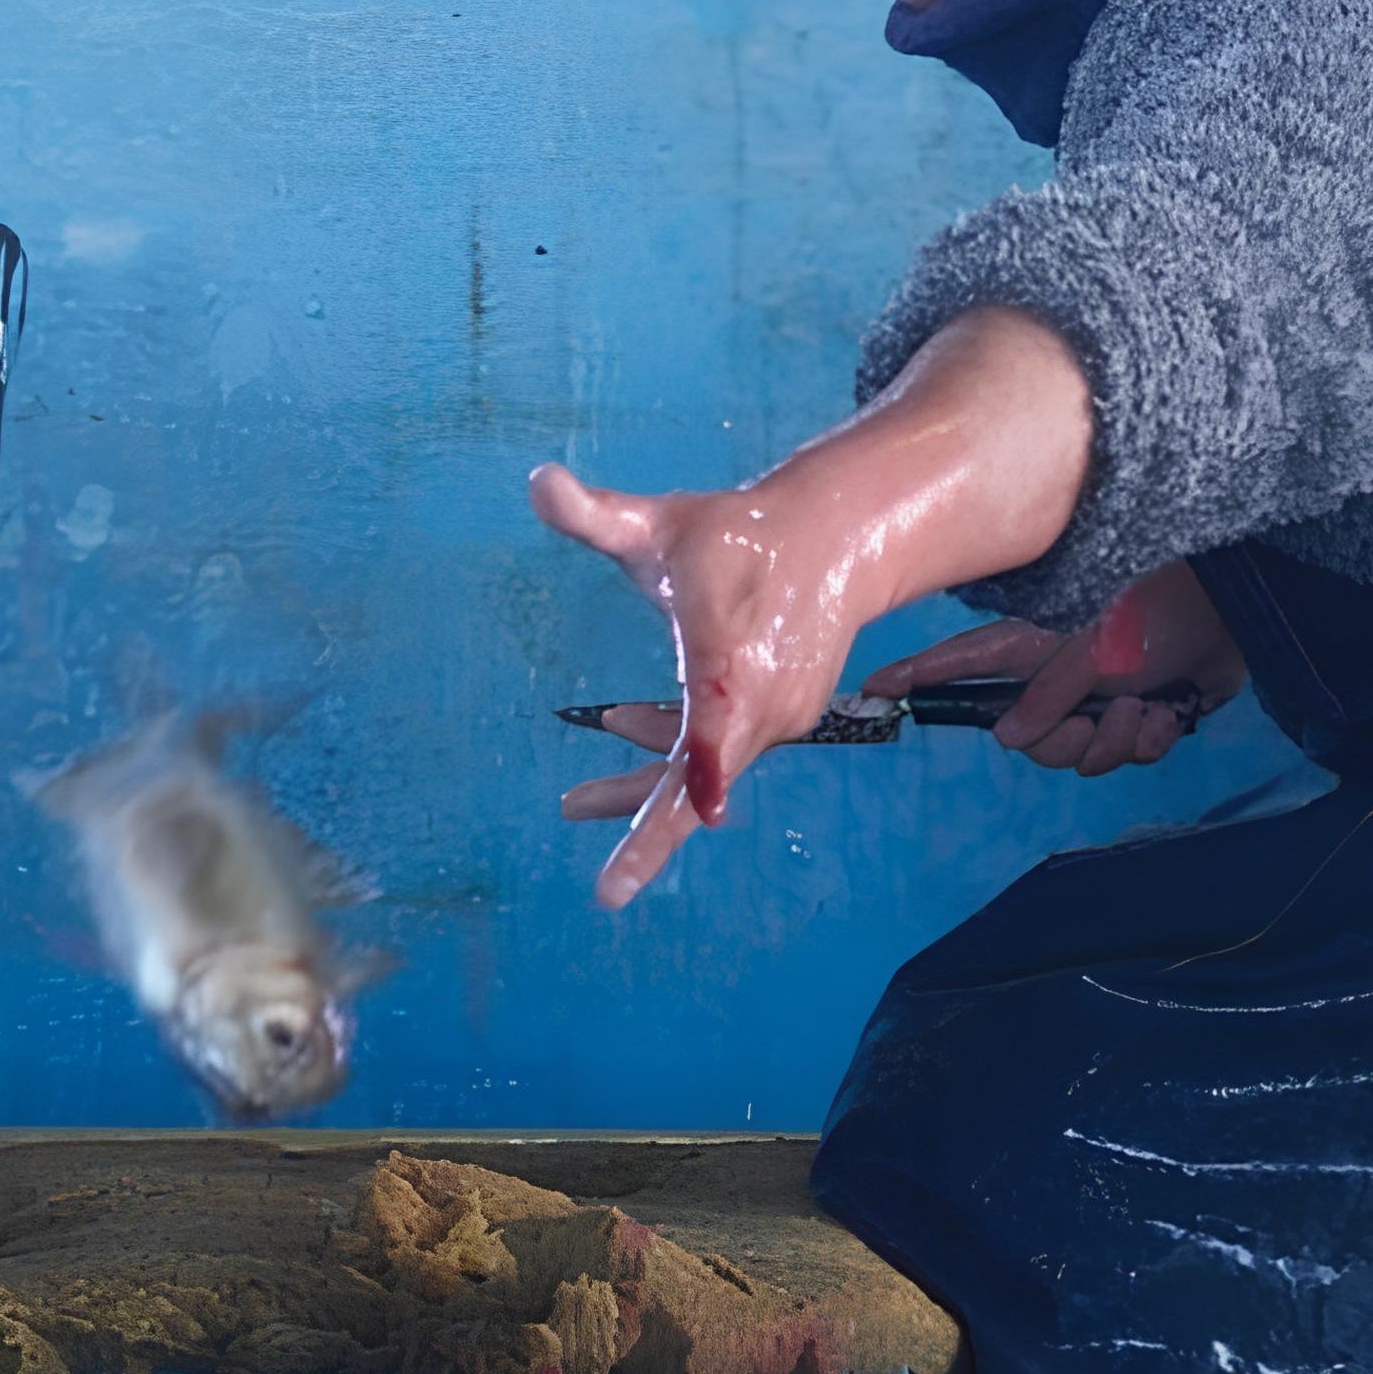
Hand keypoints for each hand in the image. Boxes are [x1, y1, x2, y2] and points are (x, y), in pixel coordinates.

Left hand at [533, 307, 1098, 906]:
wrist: (835, 538)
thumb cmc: (737, 534)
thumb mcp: (658, 523)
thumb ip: (596, 515)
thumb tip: (537, 481)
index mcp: (727, 670)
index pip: (697, 750)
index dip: (671, 805)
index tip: (649, 860)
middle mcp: (762, 709)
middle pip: (693, 785)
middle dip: (642, 824)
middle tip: (608, 892)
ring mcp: (779, 719)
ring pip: (703, 769)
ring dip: (644, 776)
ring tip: (573, 801)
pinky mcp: (784, 718)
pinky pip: (719, 749)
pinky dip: (675, 745)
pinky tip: (621, 722)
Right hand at [863, 561, 1246, 774]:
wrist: (1237, 615)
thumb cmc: (1163, 608)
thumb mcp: (1099, 646)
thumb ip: (1051, 691)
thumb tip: (1008, 736)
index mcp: (1032, 647)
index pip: (957, 666)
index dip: (914, 680)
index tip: (871, 691)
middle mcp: (1054, 676)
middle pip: (1024, 738)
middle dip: (1067, 740)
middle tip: (1101, 717)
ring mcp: (1093, 699)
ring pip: (1076, 756)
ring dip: (1118, 740)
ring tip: (1145, 707)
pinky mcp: (1134, 717)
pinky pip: (1123, 758)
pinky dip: (1149, 740)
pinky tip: (1169, 712)